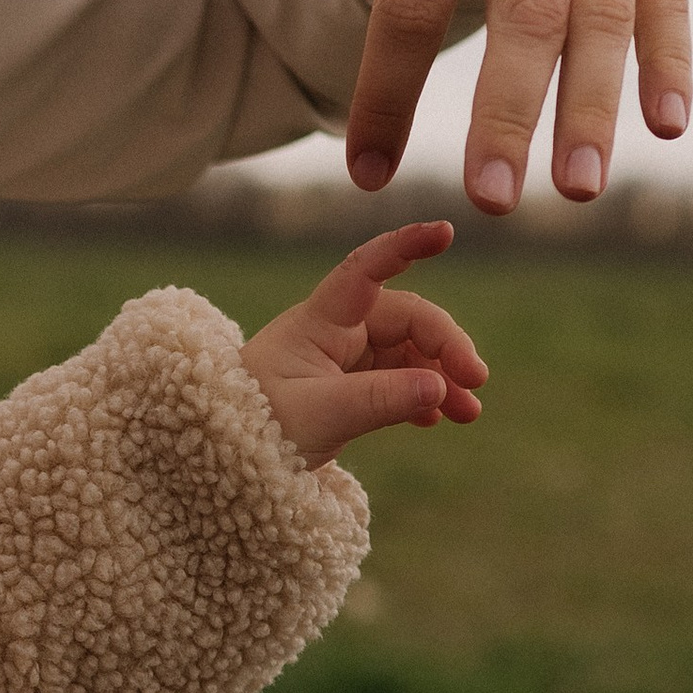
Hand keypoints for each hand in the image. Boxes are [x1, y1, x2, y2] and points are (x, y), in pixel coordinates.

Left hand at [239, 219, 487, 468]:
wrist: (217, 460)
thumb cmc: (255, 428)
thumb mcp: (319, 415)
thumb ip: (381, 399)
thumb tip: (442, 387)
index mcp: (318, 321)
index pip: (366, 270)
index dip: (405, 247)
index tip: (445, 233)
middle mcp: (334, 332)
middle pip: (405, 319)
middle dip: (445, 345)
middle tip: (475, 381)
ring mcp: (342, 360)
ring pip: (407, 354)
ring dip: (441, 378)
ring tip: (468, 413)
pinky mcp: (347, 389)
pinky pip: (397, 382)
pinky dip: (422, 397)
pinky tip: (440, 418)